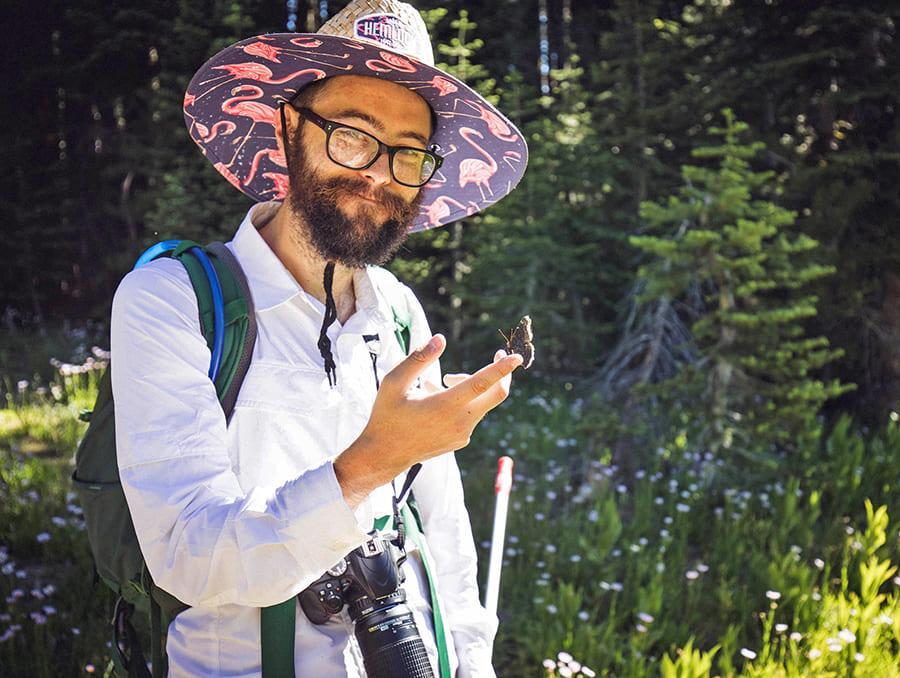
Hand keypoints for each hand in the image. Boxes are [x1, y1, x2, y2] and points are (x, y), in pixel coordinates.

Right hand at [334, 334, 521, 507]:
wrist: (384, 455)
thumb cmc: (386, 415)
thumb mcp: (394, 382)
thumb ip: (419, 359)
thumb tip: (440, 339)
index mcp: (445, 406)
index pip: (482, 384)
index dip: (501, 369)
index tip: (517, 357)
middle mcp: (460, 422)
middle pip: (496, 394)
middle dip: (501, 372)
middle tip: (498, 353)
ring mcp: (463, 434)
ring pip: (480, 402)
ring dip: (468, 386)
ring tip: (433, 384)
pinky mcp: (462, 440)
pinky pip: (471, 414)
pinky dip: (461, 401)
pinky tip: (434, 399)